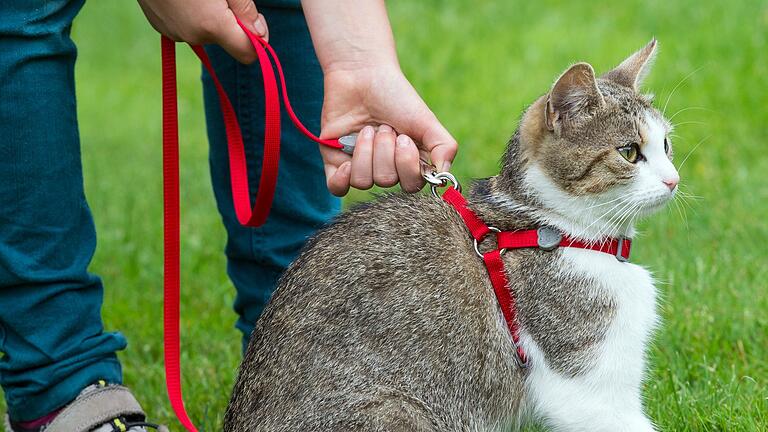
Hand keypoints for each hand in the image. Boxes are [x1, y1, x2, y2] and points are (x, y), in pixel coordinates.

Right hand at [137, 0, 268, 62]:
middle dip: (231, 22)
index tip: (255, 18)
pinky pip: (188, 27)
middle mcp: (193, 36)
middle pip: (226, 40)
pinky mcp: (160, 27)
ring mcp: (174, 33)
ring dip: (211, 17)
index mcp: (213, 26)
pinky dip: (192, 15)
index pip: (248, 54)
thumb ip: (245, 10)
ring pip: (206, 33)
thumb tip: (260, 35)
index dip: (257, 40)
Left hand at [318, 66, 457, 195]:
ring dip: (365, 150)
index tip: (404, 138)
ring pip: (362, 181)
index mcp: (409, 163)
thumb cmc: (396, 96)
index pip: (411, 185)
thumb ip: (443, 147)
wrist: (361, 75)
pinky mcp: (335, 163)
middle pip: (386, 181)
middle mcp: (386, 169)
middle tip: (384, 127)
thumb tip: (443, 176)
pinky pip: (337, 188)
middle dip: (384, 149)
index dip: (406, 165)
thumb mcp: (426, 120)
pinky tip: (346, 162)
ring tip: (367, 128)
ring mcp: (360, 168)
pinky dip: (342, 179)